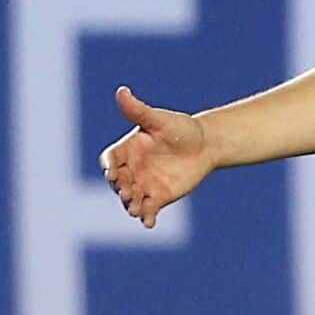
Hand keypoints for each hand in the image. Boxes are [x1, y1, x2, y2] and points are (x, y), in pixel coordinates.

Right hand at [97, 85, 214, 228]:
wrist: (205, 144)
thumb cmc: (179, 128)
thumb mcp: (158, 119)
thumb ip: (138, 110)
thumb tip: (121, 91)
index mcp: (126, 149)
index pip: (110, 160)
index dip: (109, 167)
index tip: (112, 173)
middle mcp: (130, 169)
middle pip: (118, 183)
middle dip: (120, 188)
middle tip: (126, 192)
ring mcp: (142, 185)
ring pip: (130, 198)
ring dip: (130, 205)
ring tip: (135, 209)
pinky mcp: (157, 197)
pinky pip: (148, 210)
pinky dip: (146, 217)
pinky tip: (149, 223)